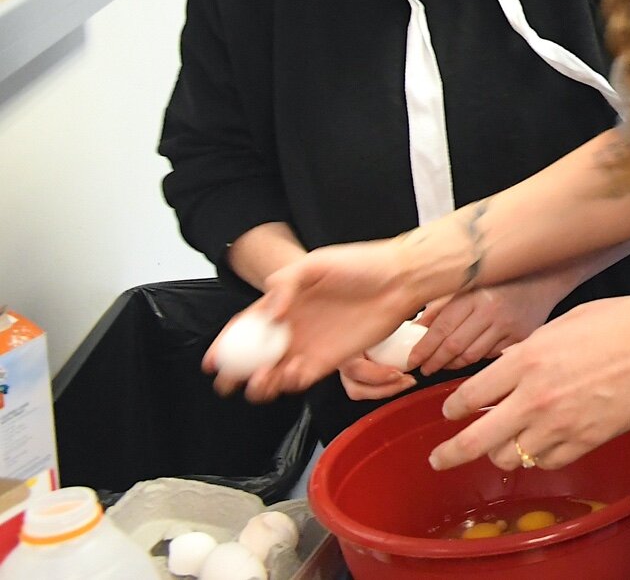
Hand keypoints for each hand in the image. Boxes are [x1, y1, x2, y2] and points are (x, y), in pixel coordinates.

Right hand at [206, 237, 418, 400]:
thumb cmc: (360, 265)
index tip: (211, 361)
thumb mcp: (316, 263)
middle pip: (255, 357)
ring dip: (262, 383)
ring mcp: (311, 345)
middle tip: (228, 383)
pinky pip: (303, 378)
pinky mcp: (332, 360)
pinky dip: (291, 383)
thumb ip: (286, 284)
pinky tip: (292, 376)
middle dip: (237, 374)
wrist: (400, 280)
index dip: (226, 344)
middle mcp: (293, 328)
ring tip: (262, 381)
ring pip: (275, 373)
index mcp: (284, 303)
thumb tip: (268, 313)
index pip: (246, 327)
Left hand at [412, 272, 570, 375]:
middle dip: (433, 362)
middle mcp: (491, 310)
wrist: (545, 275)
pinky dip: (476, 360)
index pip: (441, 327)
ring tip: (442, 365)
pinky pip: (491, 357)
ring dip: (452, 364)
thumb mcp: (468, 284)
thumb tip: (416, 329)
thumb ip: (442, 305)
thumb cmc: (502, 278)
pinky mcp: (521, 337)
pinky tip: (468, 357)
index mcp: (474, 293)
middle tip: (423, 368)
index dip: (423, 348)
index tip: (412, 360)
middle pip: (454, 346)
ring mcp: (508, 325)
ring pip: (471, 356)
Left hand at [427, 292, 629, 473]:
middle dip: (451, 453)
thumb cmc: (624, 322)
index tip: (450, 412)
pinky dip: (540, 457)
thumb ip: (532, 348)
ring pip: (510, 457)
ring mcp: (561, 424)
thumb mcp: (566, 322)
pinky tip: (544, 445)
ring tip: (506, 445)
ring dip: (503, 453)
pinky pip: (547, 462)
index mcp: (528, 359)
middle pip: (477, 440)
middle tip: (440, 459)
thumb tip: (513, 364)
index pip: (470, 395)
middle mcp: (536, 396)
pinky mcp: (586, 440)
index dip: (453, 408)